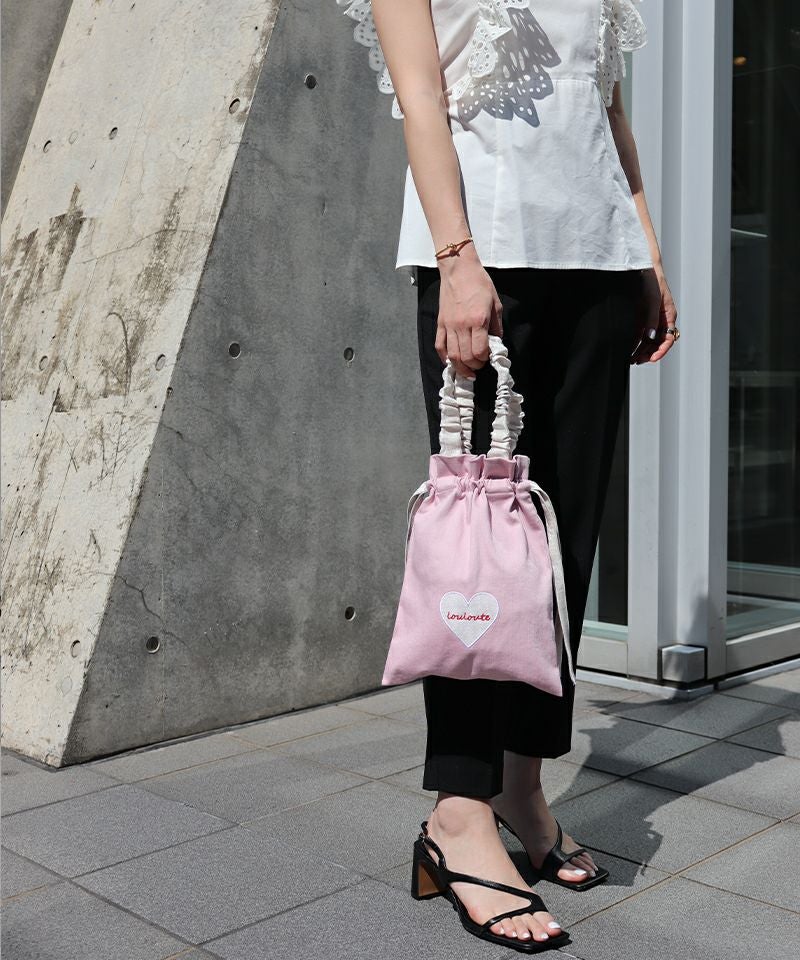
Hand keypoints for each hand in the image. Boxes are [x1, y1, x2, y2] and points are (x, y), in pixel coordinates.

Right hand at [434, 247, 503, 379]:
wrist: (459, 269)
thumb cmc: (479, 283)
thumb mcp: (495, 304)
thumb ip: (496, 326)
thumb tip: (495, 343)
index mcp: (478, 320)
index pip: (479, 351)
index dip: (485, 359)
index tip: (488, 358)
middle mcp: (462, 325)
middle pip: (466, 357)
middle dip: (474, 366)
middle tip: (479, 364)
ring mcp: (449, 325)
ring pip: (452, 355)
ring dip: (460, 367)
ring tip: (467, 369)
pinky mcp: (440, 323)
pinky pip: (440, 346)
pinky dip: (445, 358)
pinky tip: (452, 361)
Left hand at [631, 266, 678, 364]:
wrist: (640, 269)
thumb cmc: (651, 280)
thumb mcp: (652, 300)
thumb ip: (651, 319)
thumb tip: (651, 337)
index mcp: (668, 315)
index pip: (668, 338)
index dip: (661, 350)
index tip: (652, 358)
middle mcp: (660, 320)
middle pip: (657, 342)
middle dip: (649, 353)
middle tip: (637, 360)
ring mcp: (650, 320)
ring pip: (648, 341)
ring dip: (641, 350)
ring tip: (631, 358)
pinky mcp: (640, 319)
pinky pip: (639, 335)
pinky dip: (634, 343)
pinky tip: (627, 349)